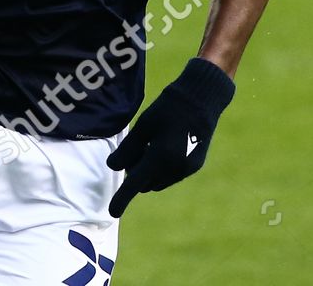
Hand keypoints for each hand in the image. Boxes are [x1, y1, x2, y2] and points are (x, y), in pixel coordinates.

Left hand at [106, 58, 235, 216]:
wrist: (201, 100)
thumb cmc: (167, 109)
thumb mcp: (142, 126)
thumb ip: (127, 149)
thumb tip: (112, 167)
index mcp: (160, 157)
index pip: (135, 183)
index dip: (122, 198)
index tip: (112, 212)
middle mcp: (175, 168)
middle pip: (145, 183)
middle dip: (135, 174)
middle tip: (134, 150)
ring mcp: (187, 169)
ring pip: (158, 181)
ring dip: (149, 172)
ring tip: (150, 145)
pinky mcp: (194, 166)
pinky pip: (171, 176)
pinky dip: (162, 169)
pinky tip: (163, 146)